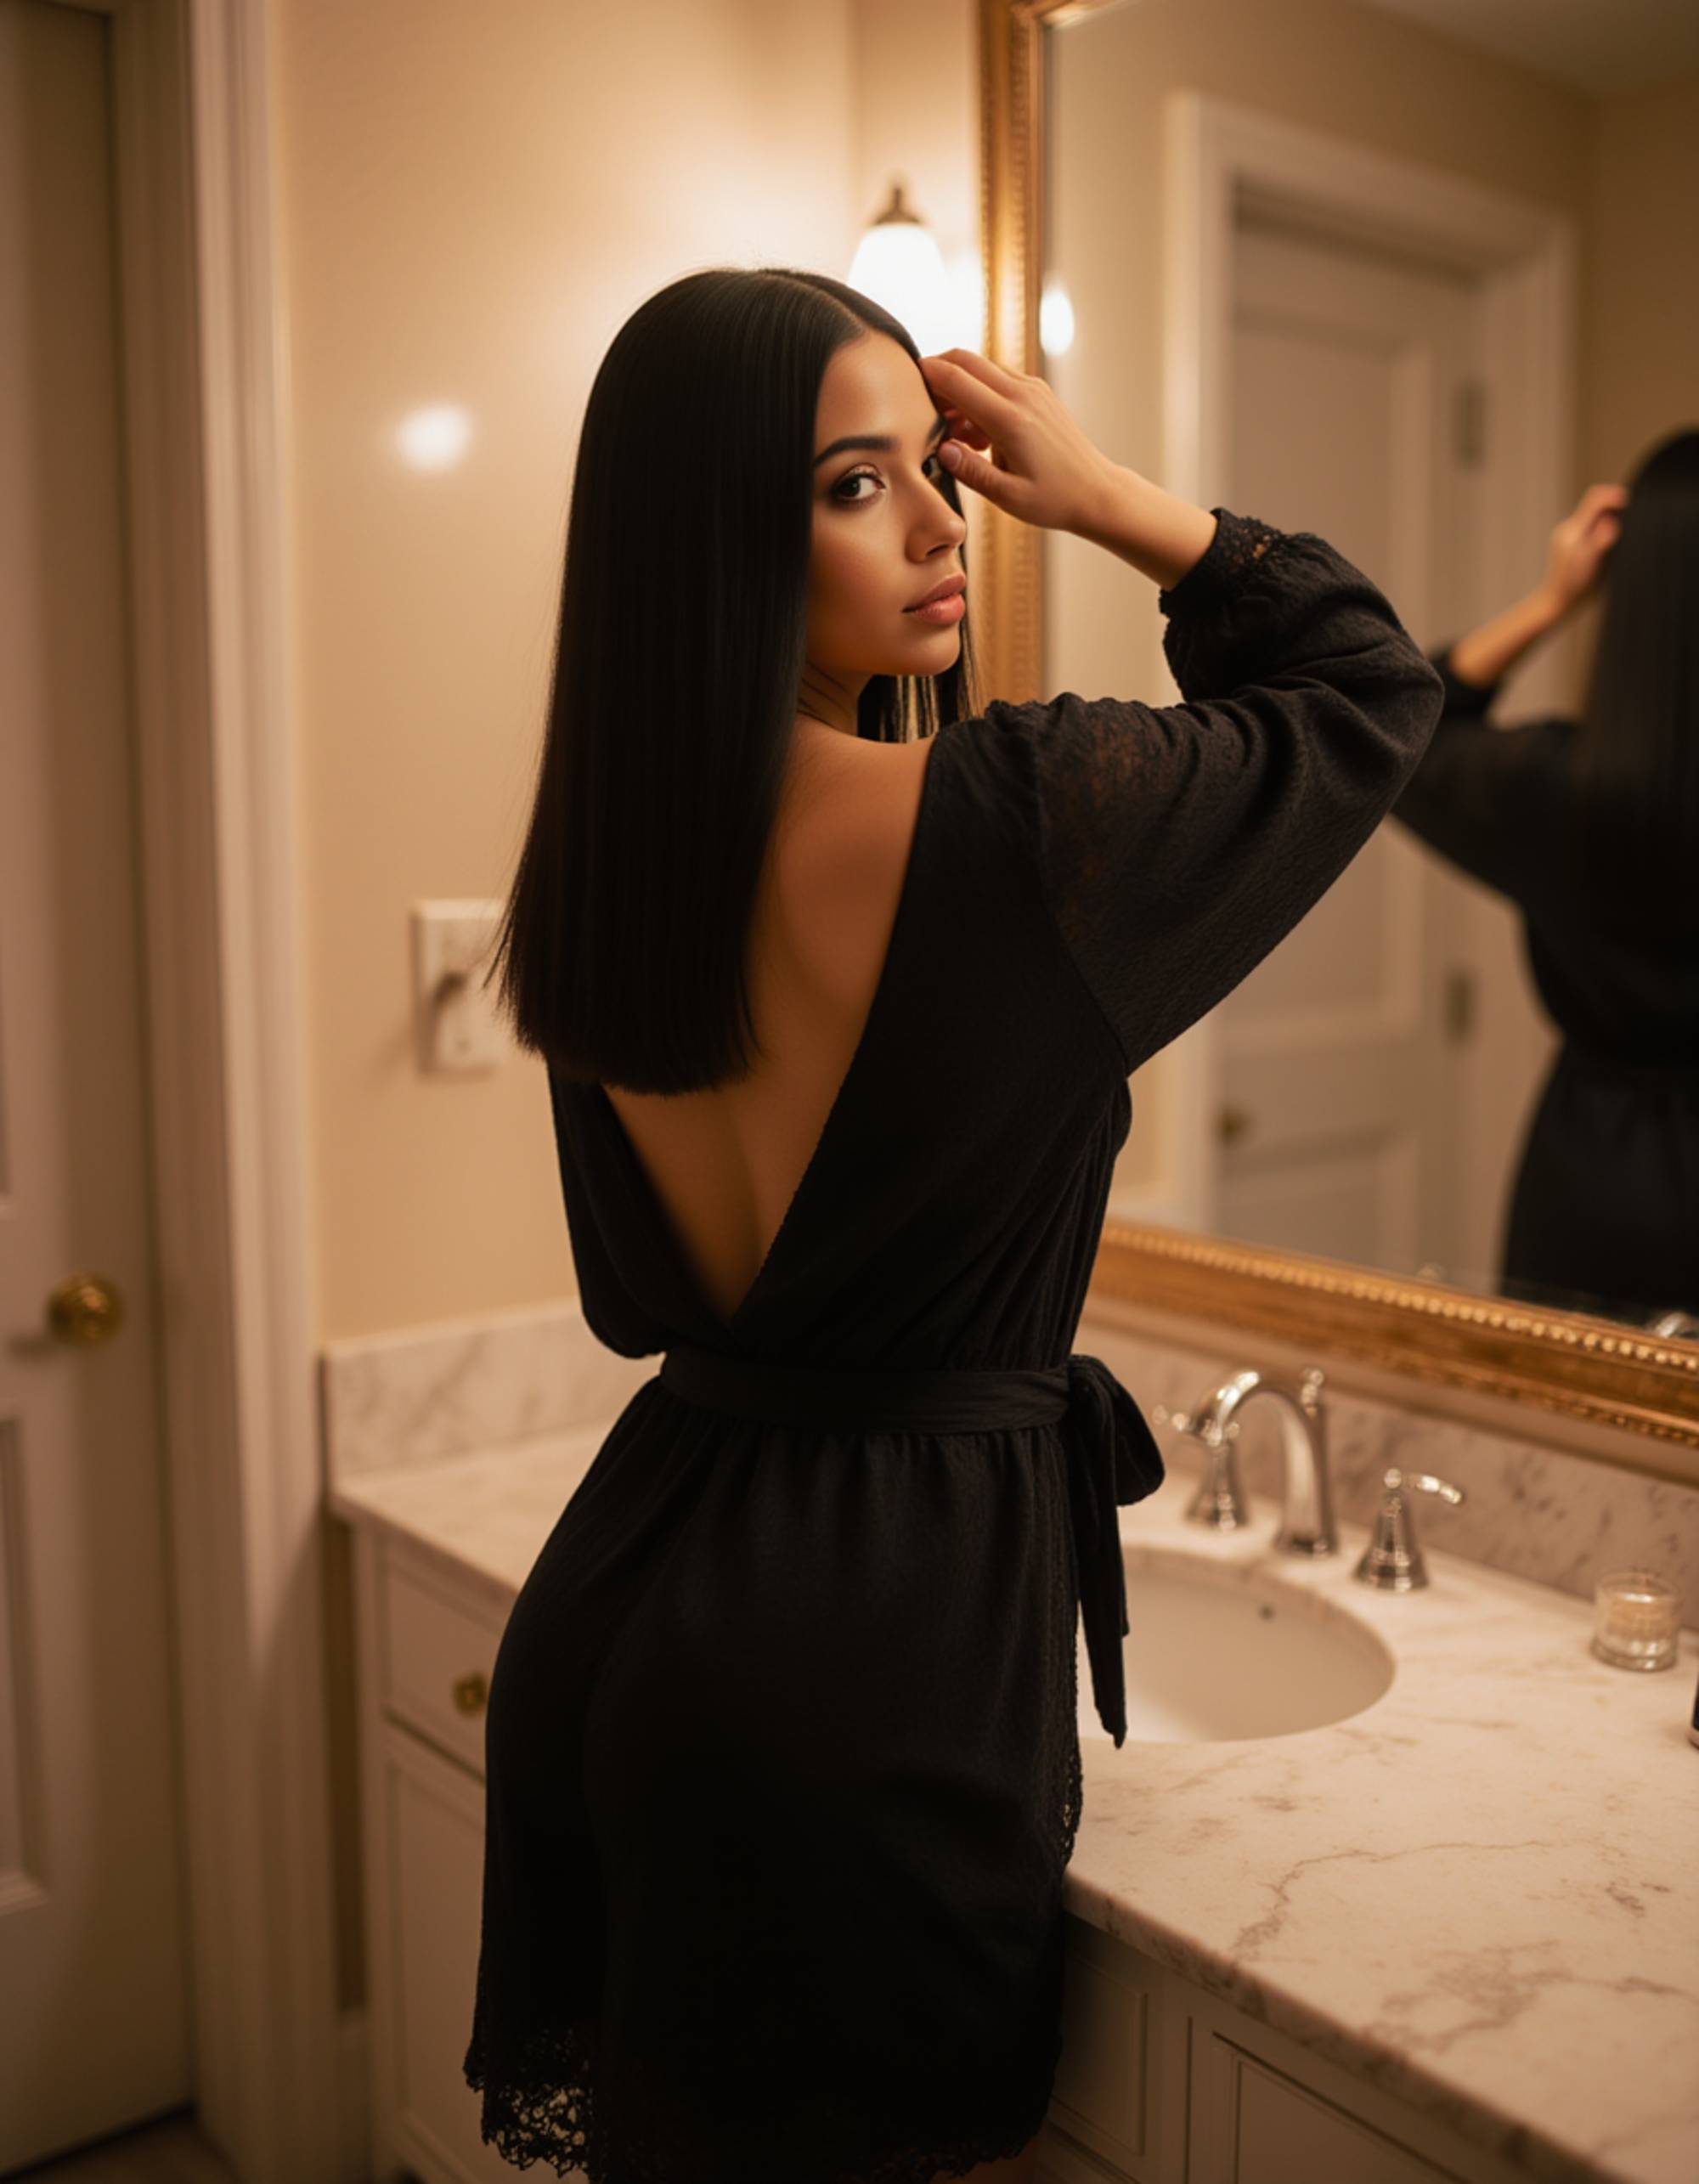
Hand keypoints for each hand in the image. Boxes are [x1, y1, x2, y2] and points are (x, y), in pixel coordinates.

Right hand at [918, 349, 1121, 534]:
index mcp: (1011, 419)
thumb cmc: (1054, 499)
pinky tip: (976, 432)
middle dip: (937, 372)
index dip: (926, 375)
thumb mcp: (1008, 497)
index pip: (957, 380)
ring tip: (953, 432)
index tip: (903, 381)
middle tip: (919, 402)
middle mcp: (1023, 394)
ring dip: (958, 387)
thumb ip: (971, 471)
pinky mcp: (1037, 392)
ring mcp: (1032, 389)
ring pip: (981, 367)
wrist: (1096, 492)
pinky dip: (978, 394)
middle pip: (966, 359)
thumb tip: (942, 449)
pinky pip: (997, 379)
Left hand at [1539, 483, 1628, 616]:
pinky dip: (1606, 531)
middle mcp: (1571, 528)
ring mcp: (1571, 537)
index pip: (1595, 497)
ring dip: (1612, 520)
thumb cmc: (1573, 585)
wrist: (1556, 603)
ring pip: (1596, 518)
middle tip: (1633, 519)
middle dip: (1615, 508)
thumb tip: (1612, 520)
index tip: (1632, 503)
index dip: (1615, 495)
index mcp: (1573, 528)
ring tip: (1626, 533)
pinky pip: (1593, 530)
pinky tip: (1615, 544)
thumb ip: (1600, 538)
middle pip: (1597, 506)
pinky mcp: (1574, 546)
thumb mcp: (1589, 560)